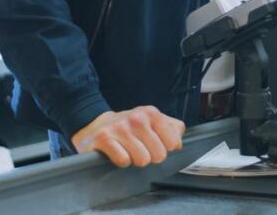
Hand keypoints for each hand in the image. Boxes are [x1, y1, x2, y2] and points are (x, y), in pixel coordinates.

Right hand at [71, 106, 185, 167]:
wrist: (98, 124)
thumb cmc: (131, 126)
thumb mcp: (154, 121)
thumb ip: (173, 129)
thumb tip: (178, 144)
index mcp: (152, 113)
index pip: (172, 143)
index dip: (165, 149)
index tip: (156, 146)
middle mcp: (137, 118)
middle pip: (158, 154)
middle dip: (151, 157)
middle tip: (141, 150)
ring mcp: (120, 127)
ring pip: (142, 159)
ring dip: (136, 160)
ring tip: (129, 151)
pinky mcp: (104, 138)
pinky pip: (123, 160)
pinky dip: (122, 162)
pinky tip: (118, 153)